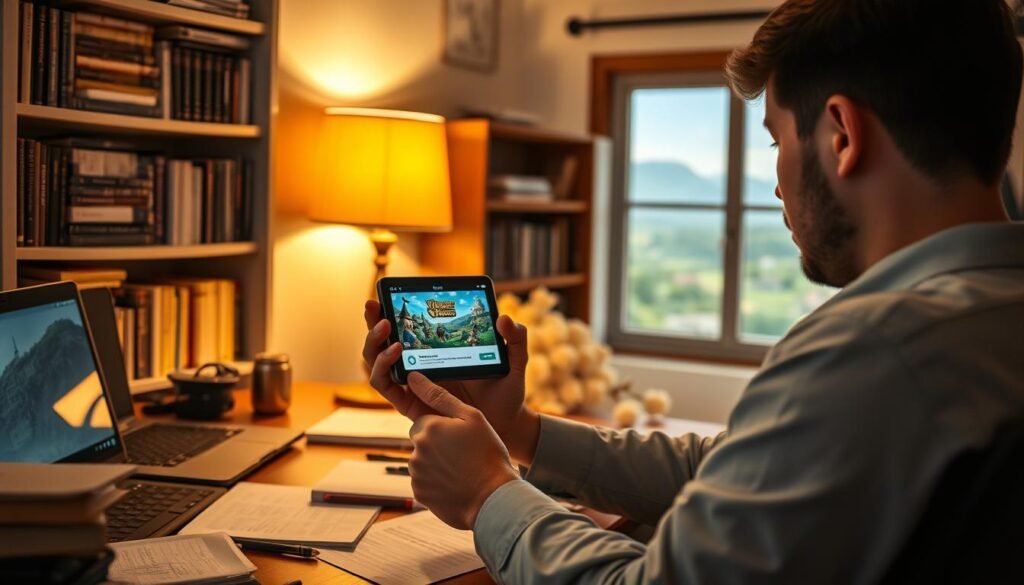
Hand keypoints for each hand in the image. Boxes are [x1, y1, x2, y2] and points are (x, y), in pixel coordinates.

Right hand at [362, 300, 540, 461]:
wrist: (506, 425)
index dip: (390, 312)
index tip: (384, 294)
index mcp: (436, 352)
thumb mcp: (514, 361)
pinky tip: (396, 351)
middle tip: (375, 306)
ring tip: (386, 326)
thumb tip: (503, 318)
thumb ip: (514, 338)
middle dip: (374, 322)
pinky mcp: (410, 404)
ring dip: (375, 344)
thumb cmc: (506, 392)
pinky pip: (385, 386)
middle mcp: (419, 367)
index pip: (407, 329)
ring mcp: (412, 386)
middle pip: (384, 343)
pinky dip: (384, 368)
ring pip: (377, 363)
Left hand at [405, 372, 518, 529]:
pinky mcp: (418, 493)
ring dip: (435, 463)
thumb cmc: (487, 454)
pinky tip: (455, 484)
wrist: (493, 498)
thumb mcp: (472, 417)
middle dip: (436, 444)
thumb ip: (439, 396)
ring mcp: (416, 473)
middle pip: (421, 440)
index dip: (443, 427)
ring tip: (461, 470)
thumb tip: (413, 377)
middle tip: (461, 453)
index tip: (460, 437)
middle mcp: (417, 449)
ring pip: (421, 461)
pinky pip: (423, 482)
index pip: (425, 420)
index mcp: (428, 427)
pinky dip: (435, 482)